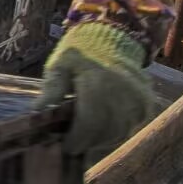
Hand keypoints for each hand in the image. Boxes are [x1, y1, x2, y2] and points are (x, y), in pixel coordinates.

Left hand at [38, 22, 159, 159]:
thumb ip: (52, 91)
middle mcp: (123, 93)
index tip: (65, 145)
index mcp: (99, 82)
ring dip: (100, 139)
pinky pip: (129, 128)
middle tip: (73, 139)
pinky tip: (101, 124)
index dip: (76, 139)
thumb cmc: (81, 54)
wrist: (114, 38)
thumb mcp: (60, 66)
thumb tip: (37, 115)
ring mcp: (138, 101)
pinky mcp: (146, 106)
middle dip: (86, 141)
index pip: (89, 123)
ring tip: (86, 130)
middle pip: (104, 132)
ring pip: (118, 134)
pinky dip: (113, 131)